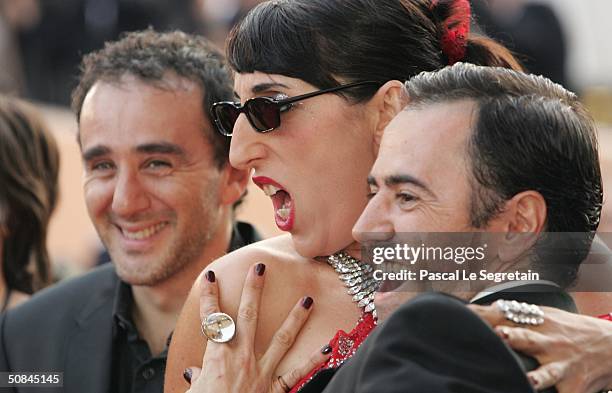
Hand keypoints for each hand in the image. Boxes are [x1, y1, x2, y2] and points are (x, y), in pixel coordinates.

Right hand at [184, 263, 330, 392]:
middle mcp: (241, 358)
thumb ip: (197, 380)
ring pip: (281, 339)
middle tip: (260, 267)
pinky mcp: (274, 389)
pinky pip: (297, 373)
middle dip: (253, 290)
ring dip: (295, 318)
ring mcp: (261, 372)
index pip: (212, 320)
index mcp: (217, 357)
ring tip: (307, 299)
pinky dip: (314, 361)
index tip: (211, 276)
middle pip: (247, 316)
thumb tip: (193, 373)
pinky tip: (329, 347)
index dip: (210, 297)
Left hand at [469, 303, 611, 392]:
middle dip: (514, 337)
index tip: (467, 314)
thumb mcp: (548, 316)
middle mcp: (549, 342)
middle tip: (499, 335)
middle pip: (528, 338)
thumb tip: (486, 310)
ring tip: (529, 380)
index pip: (507, 315)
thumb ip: (518, 316)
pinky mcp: (574, 387)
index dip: (487, 315)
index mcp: (539, 323)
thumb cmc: (572, 331)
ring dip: (538, 377)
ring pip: (548, 372)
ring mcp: (562, 366)